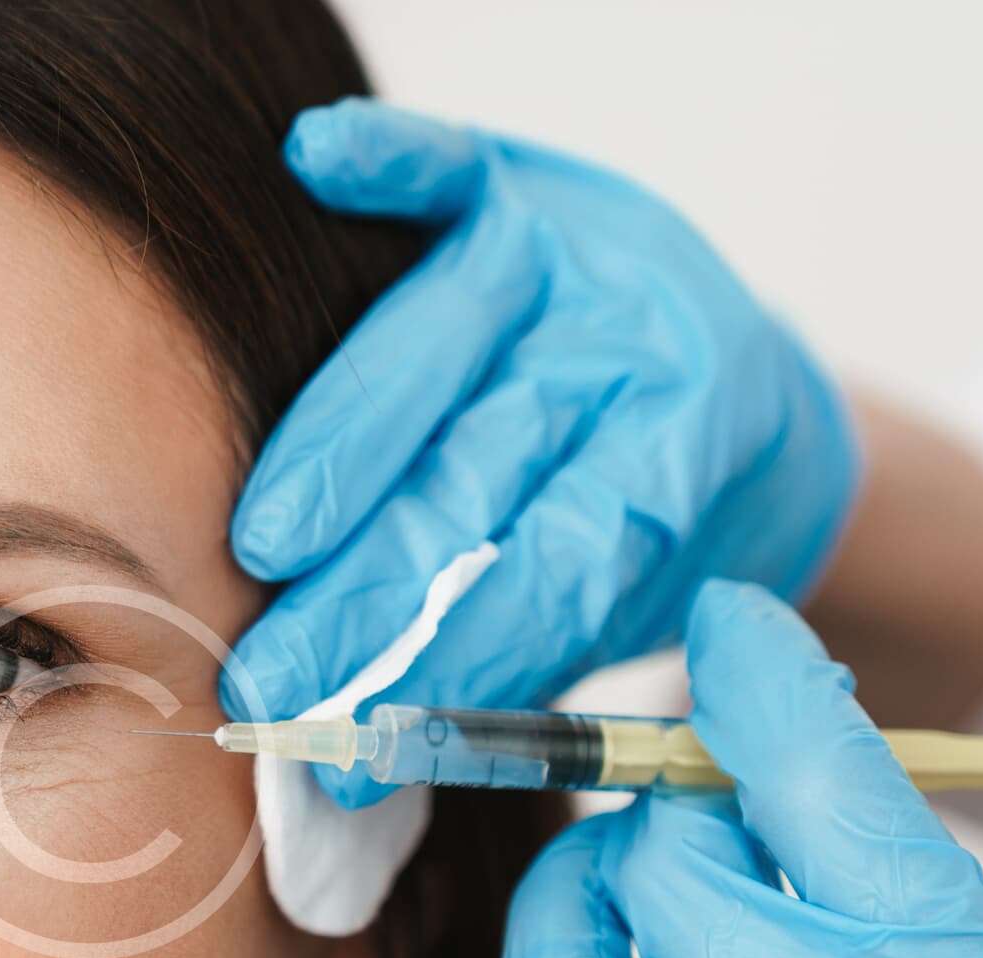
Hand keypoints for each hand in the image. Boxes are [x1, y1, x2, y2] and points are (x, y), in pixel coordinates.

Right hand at [224, 99, 859, 808]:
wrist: (721, 380)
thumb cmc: (646, 518)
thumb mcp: (622, 602)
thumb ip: (514, 660)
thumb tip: (366, 770)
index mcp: (688, 459)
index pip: (551, 571)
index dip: (448, 662)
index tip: (352, 744)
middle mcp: (635, 348)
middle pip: (479, 475)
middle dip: (367, 595)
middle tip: (271, 684)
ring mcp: (579, 257)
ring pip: (437, 350)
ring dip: (335, 454)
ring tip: (261, 553)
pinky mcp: (528, 185)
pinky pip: (453, 164)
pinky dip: (390, 165)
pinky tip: (319, 162)